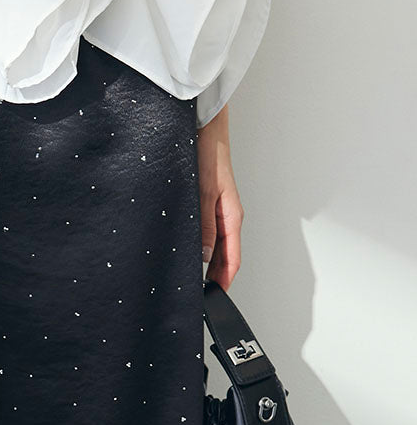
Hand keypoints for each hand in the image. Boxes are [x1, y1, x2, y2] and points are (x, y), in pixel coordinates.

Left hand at [196, 103, 242, 291]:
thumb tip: (206, 255)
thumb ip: (205, 225)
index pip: (233, 259)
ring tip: (195, 280)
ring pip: (217, 246)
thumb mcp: (204, 192)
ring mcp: (219, 210)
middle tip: (202, 295)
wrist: (205, 128)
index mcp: (232, 216)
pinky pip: (209, 232)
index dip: (225, 280)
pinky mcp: (209, 203)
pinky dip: (202, 246)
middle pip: (226, 256)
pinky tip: (191, 252)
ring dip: (209, 263)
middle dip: (217, 277)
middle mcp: (227, 216)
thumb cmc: (209, 153)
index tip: (216, 296)